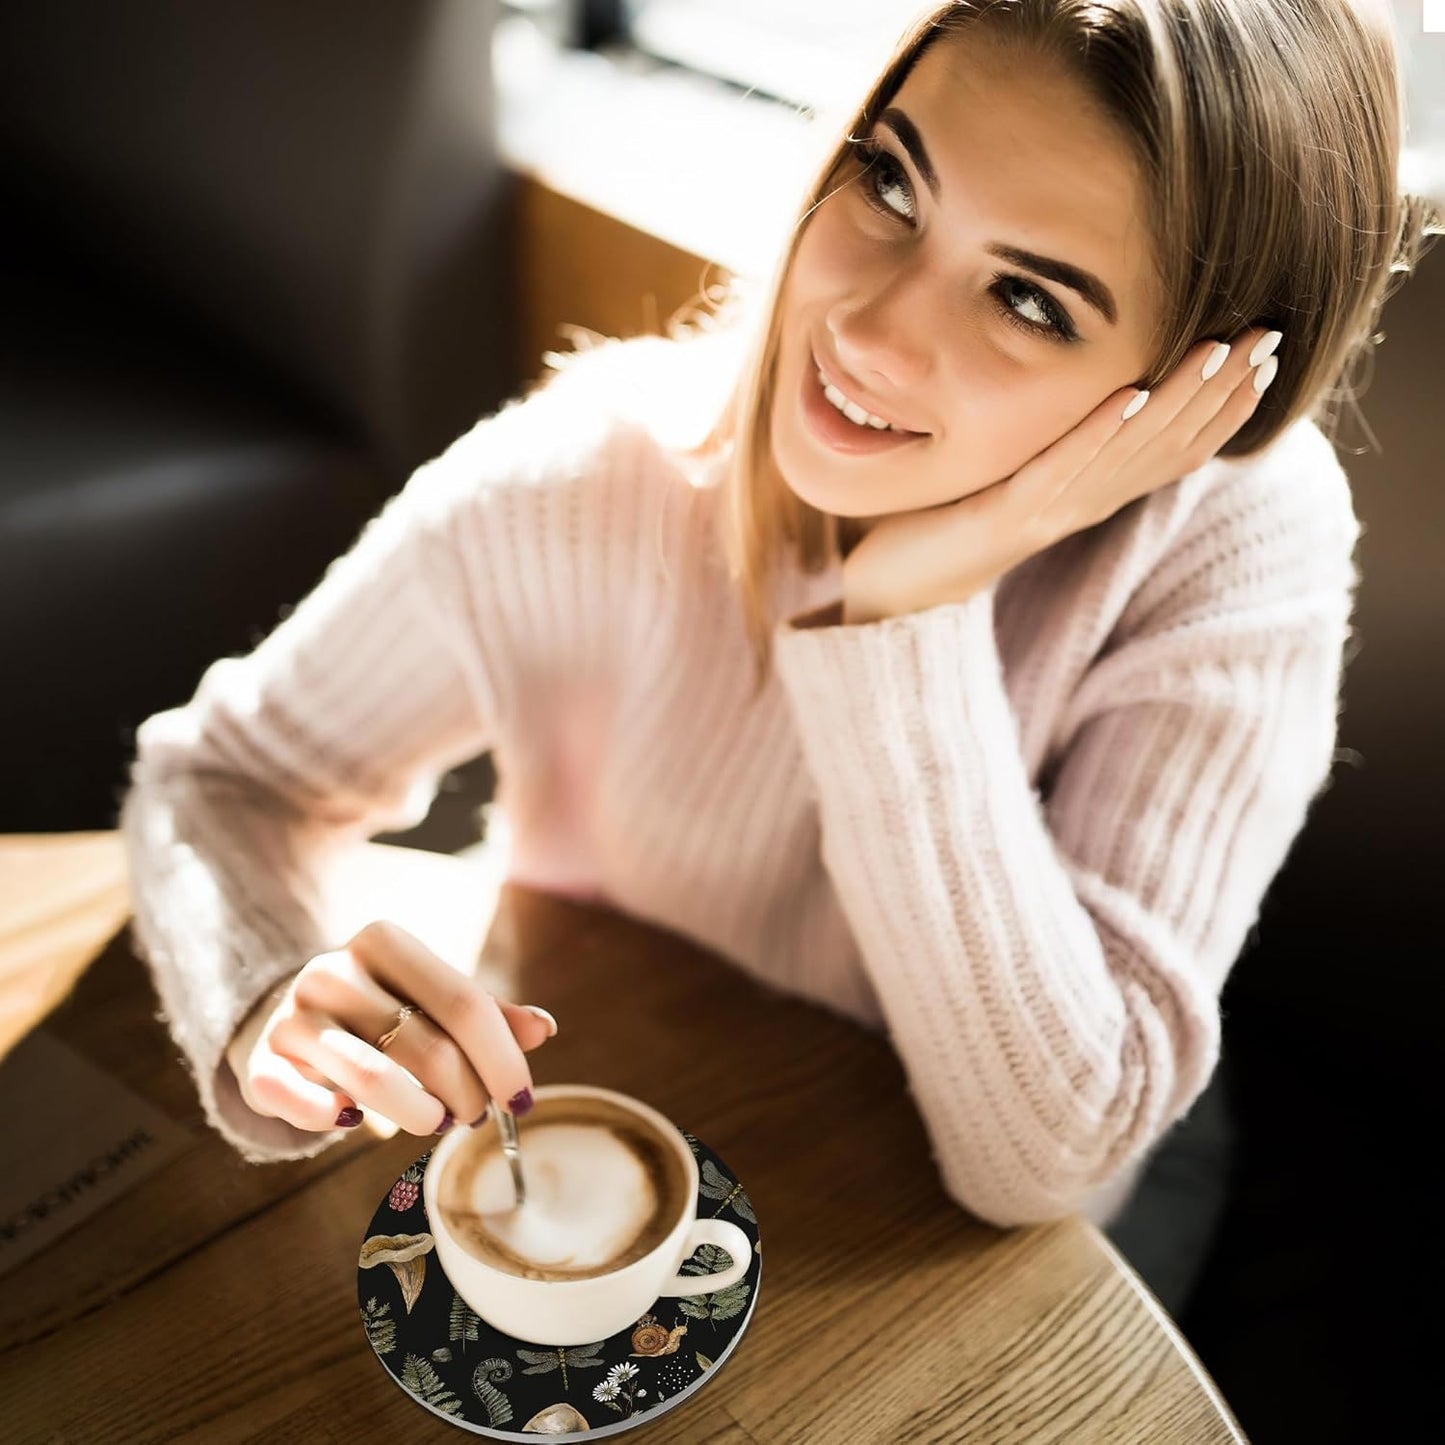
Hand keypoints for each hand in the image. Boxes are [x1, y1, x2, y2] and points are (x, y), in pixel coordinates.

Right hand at [228, 920, 557, 1135]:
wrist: (284, 1013)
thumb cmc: (379, 1007)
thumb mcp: (431, 995)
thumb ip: (487, 1012)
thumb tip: (543, 1029)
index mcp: (384, 941)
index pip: (464, 1003)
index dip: (502, 1059)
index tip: (521, 1100)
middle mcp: (333, 970)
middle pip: (427, 1046)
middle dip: (465, 1094)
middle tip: (474, 1114)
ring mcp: (292, 1016)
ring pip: (373, 1078)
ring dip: (419, 1114)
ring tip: (436, 1121)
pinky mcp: (259, 1063)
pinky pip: (302, 1103)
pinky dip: (338, 1121)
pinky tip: (358, 1122)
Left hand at [840, 327, 1282, 623]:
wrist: (890, 587)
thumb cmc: (945, 523)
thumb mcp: (1012, 472)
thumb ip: (1053, 439)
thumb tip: (1090, 391)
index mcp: (1088, 493)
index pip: (1174, 446)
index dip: (1224, 404)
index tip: (1268, 351)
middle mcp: (1081, 504)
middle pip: (1168, 444)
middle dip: (1221, 391)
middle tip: (1272, 336)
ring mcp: (1048, 512)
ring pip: (1129, 452)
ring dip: (1177, 401)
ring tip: (1220, 352)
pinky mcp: (1006, 517)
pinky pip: (1062, 470)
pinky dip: (1098, 433)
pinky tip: (1131, 394)